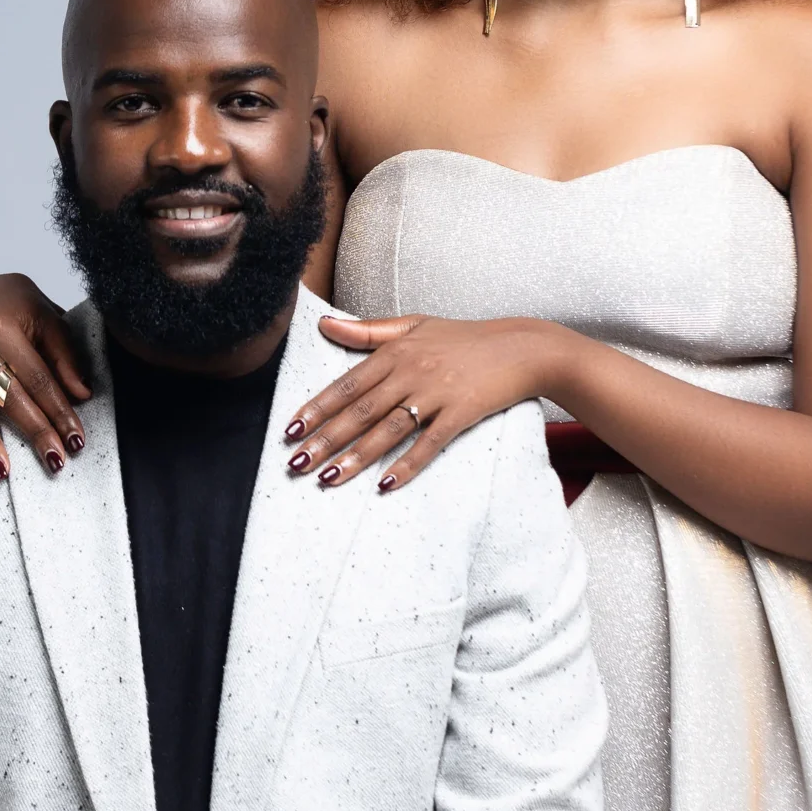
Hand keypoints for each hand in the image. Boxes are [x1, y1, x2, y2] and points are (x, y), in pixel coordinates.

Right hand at [0, 274, 91, 481]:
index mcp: (3, 326)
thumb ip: (65, 358)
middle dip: (34, 431)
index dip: (58, 411)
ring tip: (3, 471)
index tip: (75, 439)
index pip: (37, 379)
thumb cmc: (23, 308)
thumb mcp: (51, 321)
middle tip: (53, 461)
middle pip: (6, 395)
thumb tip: (81, 396)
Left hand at [285, 313, 562, 493]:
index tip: (290, 431)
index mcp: (395, 351)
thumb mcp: (415, 324)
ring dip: (356, 458)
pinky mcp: (461, 413)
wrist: (521, 347)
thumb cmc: (465, 337)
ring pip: (387, 431)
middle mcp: (411, 372)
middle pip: (360, 412)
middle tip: (295, 465)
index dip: (316, 409)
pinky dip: (408, 465)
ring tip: (328, 480)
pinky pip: (429, 443)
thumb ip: (368, 330)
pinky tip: (386, 485)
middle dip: (325, 440)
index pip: (347, 385)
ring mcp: (436, 393)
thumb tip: (324, 325)